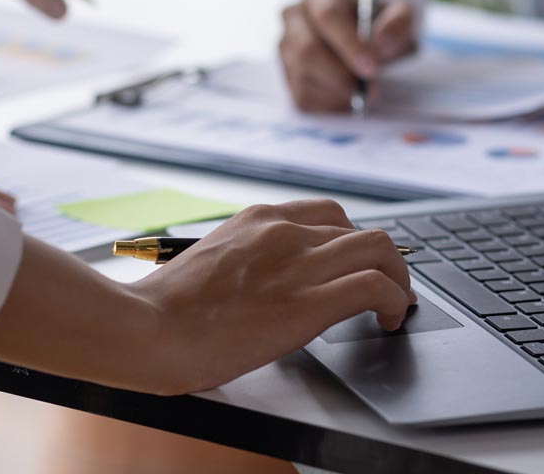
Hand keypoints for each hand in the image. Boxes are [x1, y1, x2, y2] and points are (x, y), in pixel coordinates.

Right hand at [127, 199, 414, 393]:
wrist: (145, 328)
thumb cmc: (164, 310)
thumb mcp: (210, 264)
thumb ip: (246, 262)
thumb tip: (266, 286)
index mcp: (257, 220)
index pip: (327, 214)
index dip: (351, 241)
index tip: (356, 266)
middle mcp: (284, 231)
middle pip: (359, 231)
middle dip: (381, 261)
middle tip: (385, 289)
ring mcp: (299, 263)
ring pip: (381, 249)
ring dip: (398, 278)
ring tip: (396, 305)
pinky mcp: (309, 302)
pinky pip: (376, 287)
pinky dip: (395, 300)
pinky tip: (390, 320)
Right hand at [279, 0, 416, 111]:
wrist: (366, 41)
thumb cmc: (379, 24)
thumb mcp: (399, 15)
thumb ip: (398, 22)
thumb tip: (382, 42)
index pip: (328, 15)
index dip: (349, 44)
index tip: (371, 66)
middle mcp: (294, 17)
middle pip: (307, 49)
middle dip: (341, 75)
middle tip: (370, 89)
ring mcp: (286, 48)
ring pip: (304, 76)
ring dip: (338, 92)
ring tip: (362, 93)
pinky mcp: (287, 77)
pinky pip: (303, 97)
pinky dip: (330, 104)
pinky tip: (348, 97)